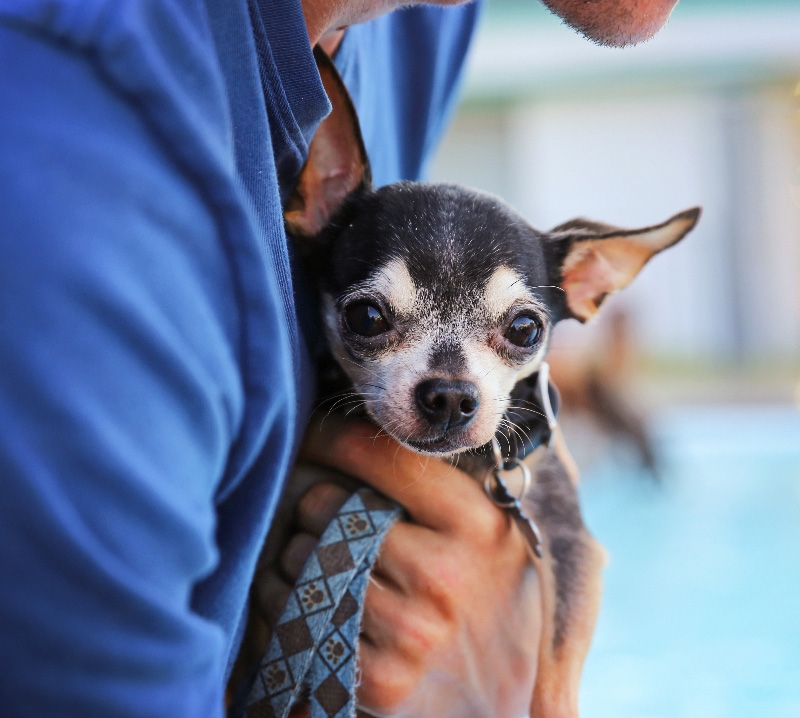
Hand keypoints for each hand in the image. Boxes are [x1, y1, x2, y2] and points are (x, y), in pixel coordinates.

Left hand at [273, 415, 542, 717]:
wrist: (508, 700)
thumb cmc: (494, 598)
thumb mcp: (494, 533)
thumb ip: (444, 483)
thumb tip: (375, 424)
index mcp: (479, 524)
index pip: (385, 455)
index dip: (334, 435)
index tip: (314, 433)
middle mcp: (444, 575)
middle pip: (326, 504)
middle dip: (314, 503)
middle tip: (327, 514)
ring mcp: (409, 631)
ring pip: (300, 558)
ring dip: (295, 552)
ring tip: (320, 559)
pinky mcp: (378, 680)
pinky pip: (294, 615)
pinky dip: (282, 599)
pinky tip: (308, 600)